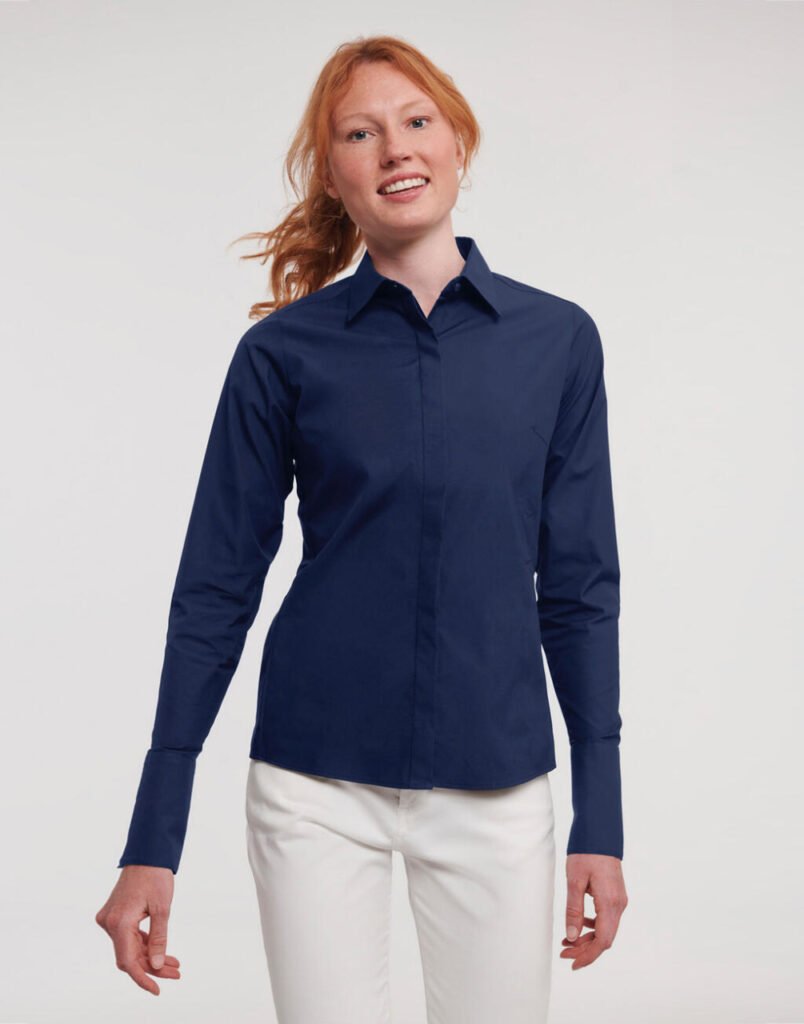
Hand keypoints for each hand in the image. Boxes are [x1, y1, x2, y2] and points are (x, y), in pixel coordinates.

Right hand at [95, 864, 180, 995]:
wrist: (147, 853)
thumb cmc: (155, 876)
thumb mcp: (162, 909)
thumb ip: (158, 938)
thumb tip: (157, 964)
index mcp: (119, 922)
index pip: (128, 961)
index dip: (142, 978)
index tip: (157, 989)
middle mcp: (109, 923)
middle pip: (130, 956)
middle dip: (152, 967)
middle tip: (176, 973)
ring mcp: (110, 919)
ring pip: (130, 948)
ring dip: (150, 957)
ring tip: (174, 964)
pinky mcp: (115, 916)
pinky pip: (128, 937)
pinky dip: (144, 945)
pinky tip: (162, 952)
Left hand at [560, 853, 627, 969]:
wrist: (600, 833)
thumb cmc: (587, 853)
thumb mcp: (574, 880)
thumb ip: (573, 909)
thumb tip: (571, 936)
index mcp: (610, 903)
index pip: (602, 941)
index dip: (588, 956)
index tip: (572, 963)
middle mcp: (619, 905)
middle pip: (605, 938)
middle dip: (585, 949)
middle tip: (563, 952)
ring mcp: (619, 900)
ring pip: (606, 929)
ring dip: (588, 938)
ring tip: (567, 940)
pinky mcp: (615, 895)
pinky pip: (606, 918)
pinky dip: (592, 926)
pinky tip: (578, 923)